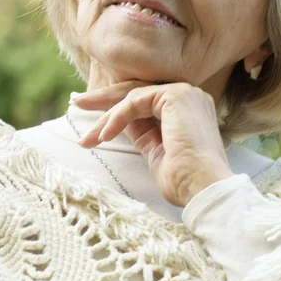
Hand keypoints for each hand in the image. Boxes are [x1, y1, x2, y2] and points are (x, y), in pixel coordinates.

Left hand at [74, 81, 233, 206]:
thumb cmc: (184, 181)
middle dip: (105, 99)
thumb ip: (142, 133)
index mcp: (188, 109)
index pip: (147, 101)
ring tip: (87, 136)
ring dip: (107, 115)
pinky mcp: (175, 96)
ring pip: (133, 95)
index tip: (95, 122)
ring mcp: (184, 92)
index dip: (118, 109)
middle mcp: (189, 95)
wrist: (203, 188)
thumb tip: (120, 123)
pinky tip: (103, 135)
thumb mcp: (155, 153)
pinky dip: (116, 118)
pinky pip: (135, 101)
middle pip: (138, 91)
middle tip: (78, 104)